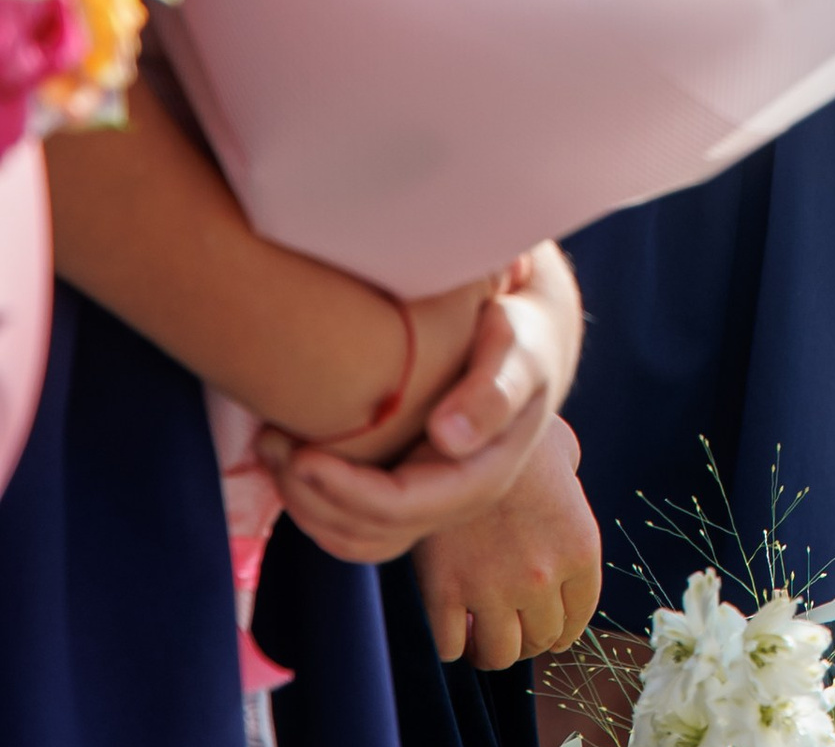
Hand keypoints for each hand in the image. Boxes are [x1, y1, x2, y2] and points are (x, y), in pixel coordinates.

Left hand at [260, 244, 583, 560]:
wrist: (527, 340)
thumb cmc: (522, 334)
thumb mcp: (521, 351)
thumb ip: (494, 390)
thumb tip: (449, 438)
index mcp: (481, 477)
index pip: (398, 508)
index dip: (343, 490)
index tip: (302, 451)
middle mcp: (453, 503)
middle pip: (366, 532)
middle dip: (310, 495)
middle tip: (270, 441)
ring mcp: (429, 503)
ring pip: (351, 538)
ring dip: (302, 504)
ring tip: (270, 447)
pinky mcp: (406, 492)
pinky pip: (349, 524)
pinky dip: (312, 502)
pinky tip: (291, 456)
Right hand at [413, 417, 601, 667]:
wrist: (464, 425)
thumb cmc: (516, 429)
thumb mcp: (565, 454)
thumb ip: (570, 488)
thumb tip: (563, 494)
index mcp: (580, 546)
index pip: (579, 616)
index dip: (563, 626)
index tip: (547, 626)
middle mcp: (543, 576)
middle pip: (540, 641)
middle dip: (527, 637)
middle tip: (511, 624)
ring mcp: (493, 588)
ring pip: (498, 655)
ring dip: (490, 648)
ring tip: (481, 631)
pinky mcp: (444, 591)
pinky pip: (451, 647)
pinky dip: (453, 643)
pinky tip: (452, 622)